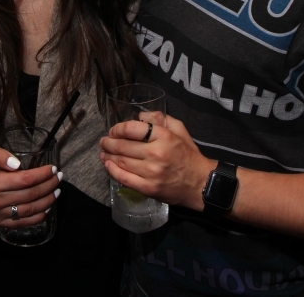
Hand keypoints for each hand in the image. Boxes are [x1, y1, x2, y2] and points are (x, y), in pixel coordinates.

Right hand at [0, 143, 60, 228]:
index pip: (25, 180)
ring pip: (30, 210)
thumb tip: (16, 163)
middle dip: (49, 185)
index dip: (42, 174)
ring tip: (57, 191)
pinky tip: (48, 206)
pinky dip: (40, 215)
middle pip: (30, 195)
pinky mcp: (1, 224)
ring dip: (48, 200)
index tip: (53, 169)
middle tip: (59, 177)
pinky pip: (25, 222)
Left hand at [99, 111, 214, 209]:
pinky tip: (108, 166)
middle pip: (123, 146)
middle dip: (108, 143)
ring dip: (108, 156)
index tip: (113, 131)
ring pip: (121, 162)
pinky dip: (113, 171)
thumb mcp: (179, 129)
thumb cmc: (188, 154)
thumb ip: (160, 118)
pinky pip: (124, 179)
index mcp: (163, 137)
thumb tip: (139, 116)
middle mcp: (155, 153)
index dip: (117, 129)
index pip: (131, 129)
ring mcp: (151, 173)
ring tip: (103, 152)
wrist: (200, 183)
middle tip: (103, 142)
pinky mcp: (149, 188)